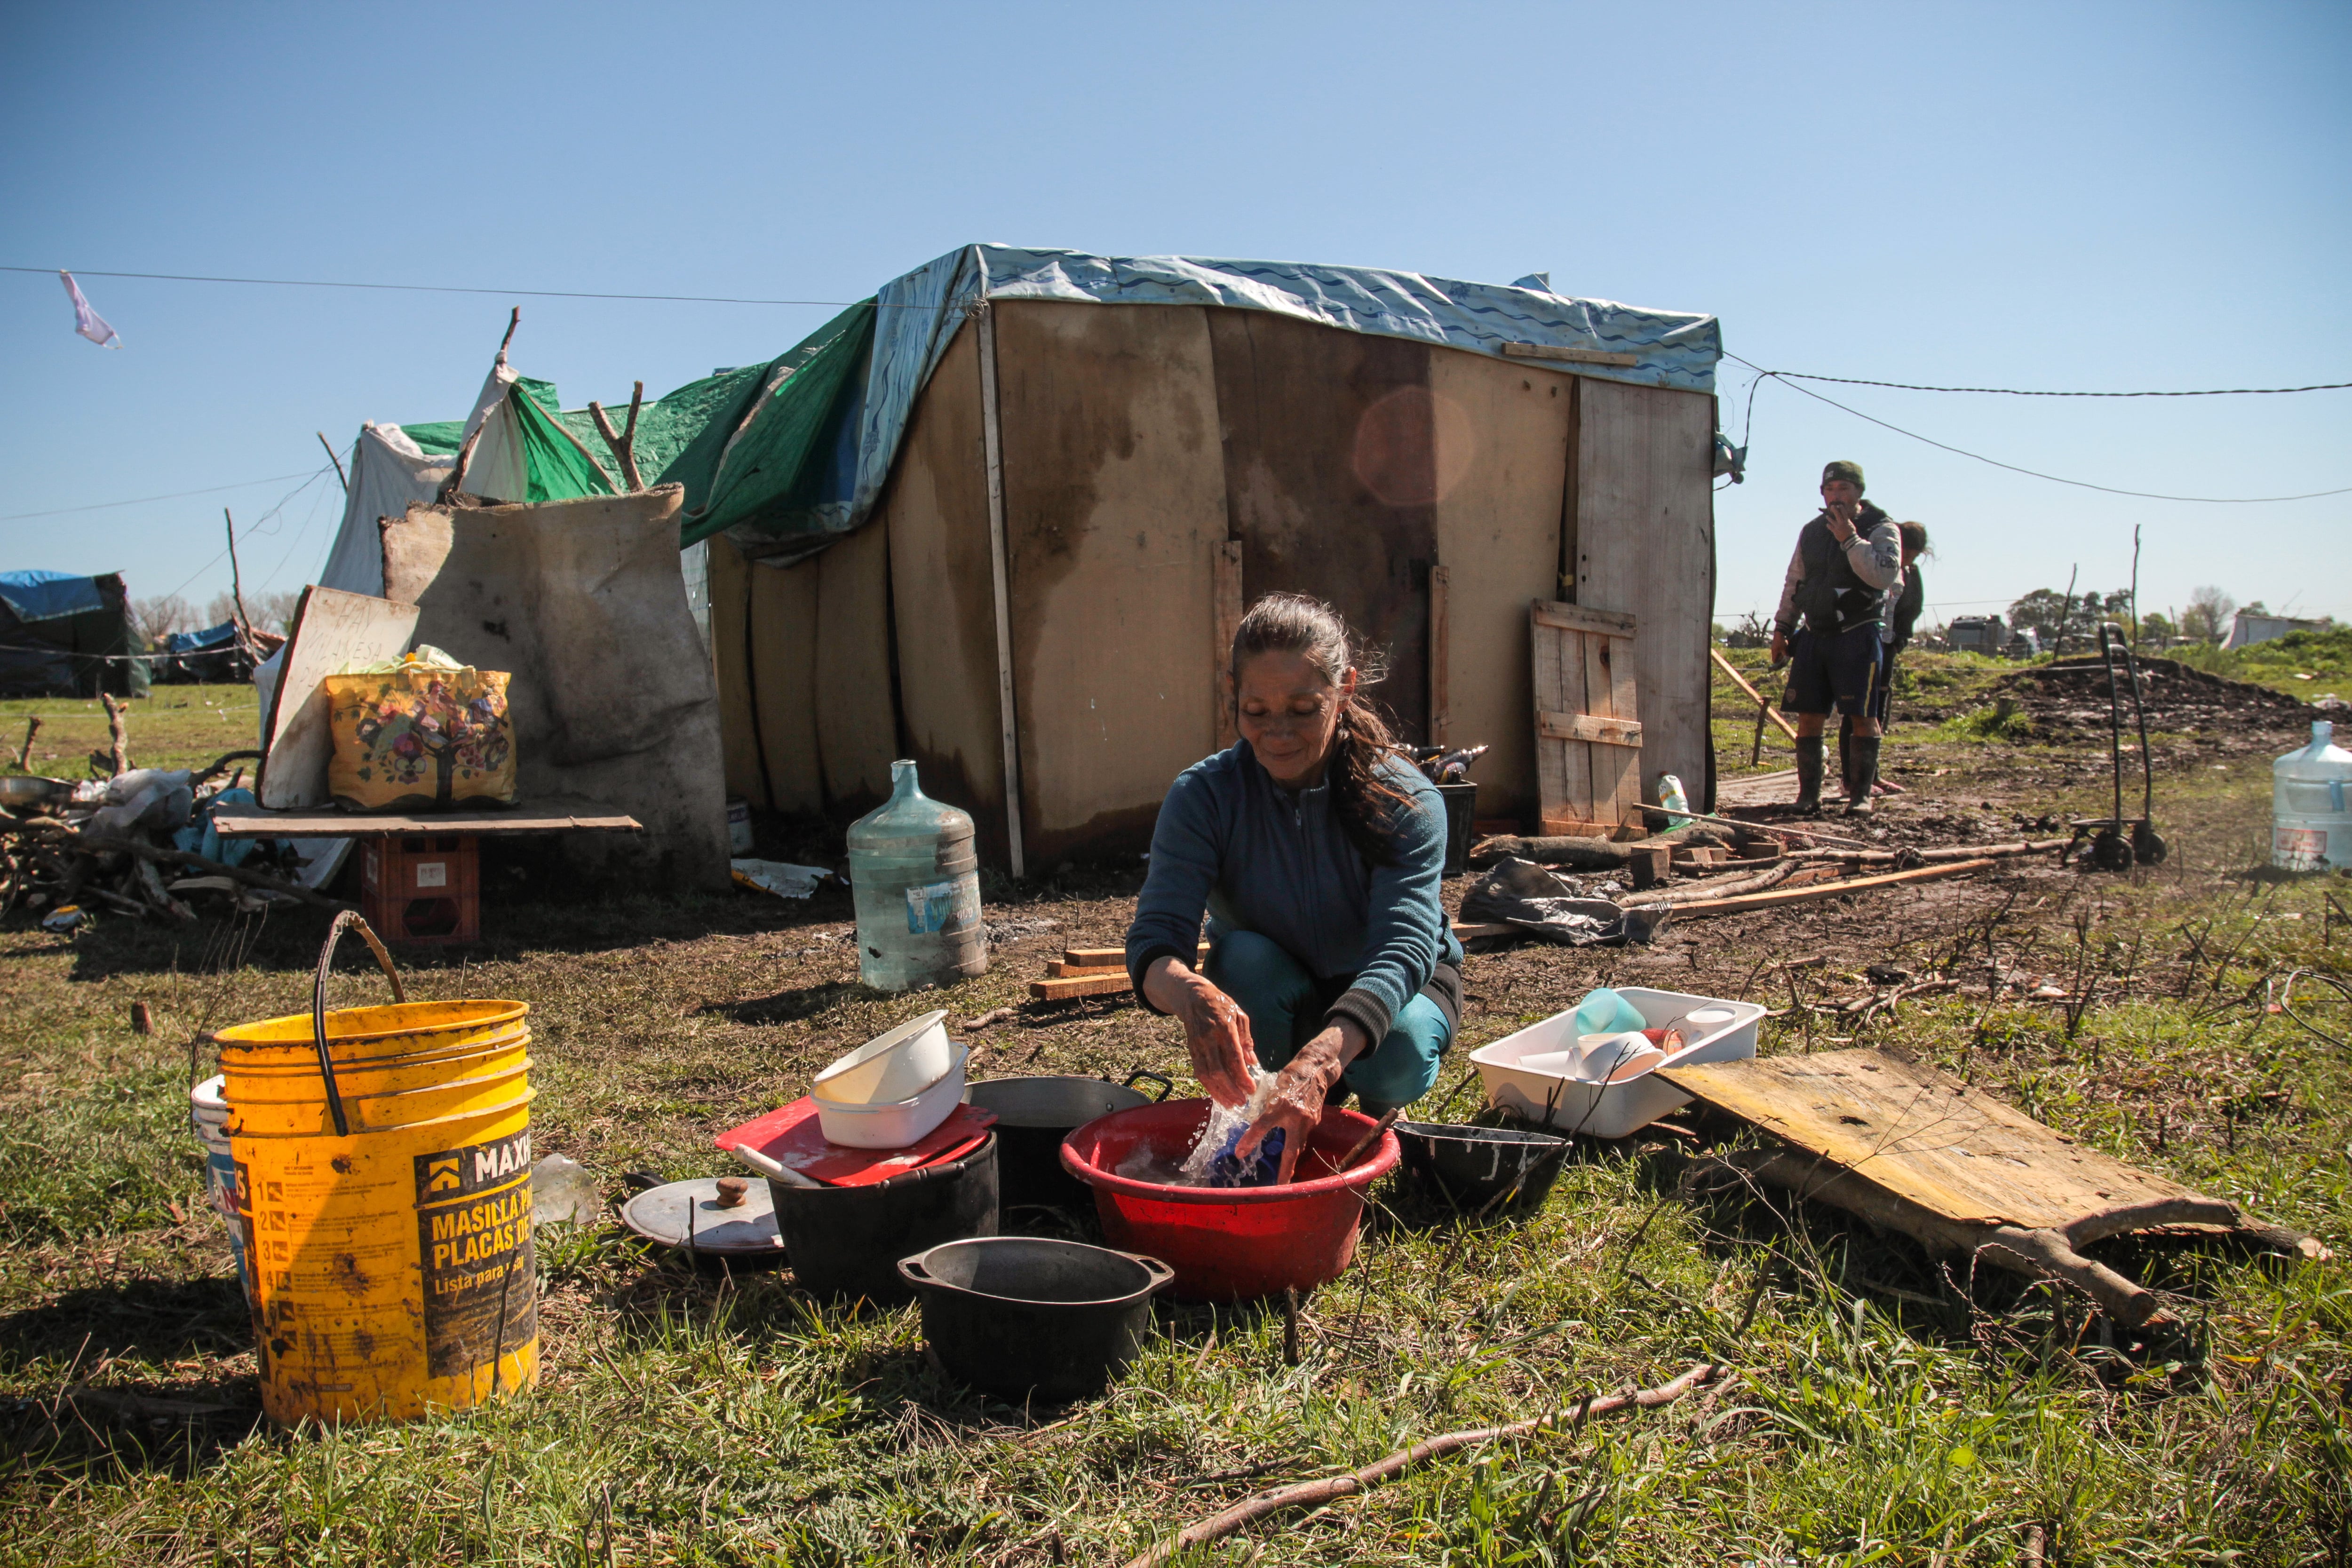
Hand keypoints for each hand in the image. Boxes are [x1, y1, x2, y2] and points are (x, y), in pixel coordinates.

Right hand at [1164, 969, 1259, 1106]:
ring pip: (1207, 1074)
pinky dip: (1209, 1086)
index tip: (1251, 1089)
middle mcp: (1209, 1039)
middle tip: (1242, 1102)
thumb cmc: (1221, 1005)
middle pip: (1218, 1071)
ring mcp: (1198, 1045)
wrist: (1193, 997)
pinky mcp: (1192, 1050)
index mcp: (1225, 1028)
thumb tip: (1252, 1062)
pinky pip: (1199, 1072)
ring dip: (1219, 1092)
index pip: (1233, 1058)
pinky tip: (1218, 1095)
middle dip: (1231, 1089)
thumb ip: (1246, 1040)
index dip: (1242, 1076)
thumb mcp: (1240, 1016)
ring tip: (1231, 1104)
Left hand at [1235, 1022, 1364, 1182]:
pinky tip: (1289, 1148)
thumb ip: (1267, 1107)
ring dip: (1290, 1159)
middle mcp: (1297, 1116)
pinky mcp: (1315, 1122)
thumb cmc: (1292, 1076)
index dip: (1250, 1140)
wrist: (1317, 1069)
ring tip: (1282, 1176)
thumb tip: (1255, 1124)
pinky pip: (1303, 1137)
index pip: (1262, 1125)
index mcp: (1282, 1105)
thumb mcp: (1274, 1088)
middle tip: (1280, 1186)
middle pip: (1290, 1150)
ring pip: (1297, 1145)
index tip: (1239, 1153)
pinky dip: (1294, 1143)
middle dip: (1286, 1170)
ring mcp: (1309, 1121)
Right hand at [1768, 629, 1787, 666]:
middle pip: (1775, 658)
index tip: (1780, 665)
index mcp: (1774, 652)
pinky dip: (1779, 653)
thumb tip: (1786, 660)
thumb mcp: (1784, 649)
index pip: (1774, 660)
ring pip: (1776, 655)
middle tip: (1783, 662)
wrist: (1779, 633)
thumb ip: (1785, 654)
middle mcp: (1773, 651)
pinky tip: (1783, 652)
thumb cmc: (1781, 641)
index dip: (1777, 664)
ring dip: (1779, 657)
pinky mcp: (1775, 646)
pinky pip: (1777, 652)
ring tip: (1784, 657)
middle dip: (1779, 660)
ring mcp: (1773, 648)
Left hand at [1823, 502, 1857, 541]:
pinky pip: (1831, 527)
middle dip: (1835, 510)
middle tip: (1832, 506)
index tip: (1839, 505)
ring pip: (1832, 521)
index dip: (1841, 509)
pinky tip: (1827, 524)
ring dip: (1829, 518)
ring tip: (1827, 516)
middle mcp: (1842, 523)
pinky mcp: (1835, 531)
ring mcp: (1838, 527)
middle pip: (1838, 515)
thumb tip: (1846, 517)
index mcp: (1847, 521)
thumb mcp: (1851, 525)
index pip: (1844, 513)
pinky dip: (1829, 525)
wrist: (1850, 540)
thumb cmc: (1851, 532)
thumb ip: (1847, 521)